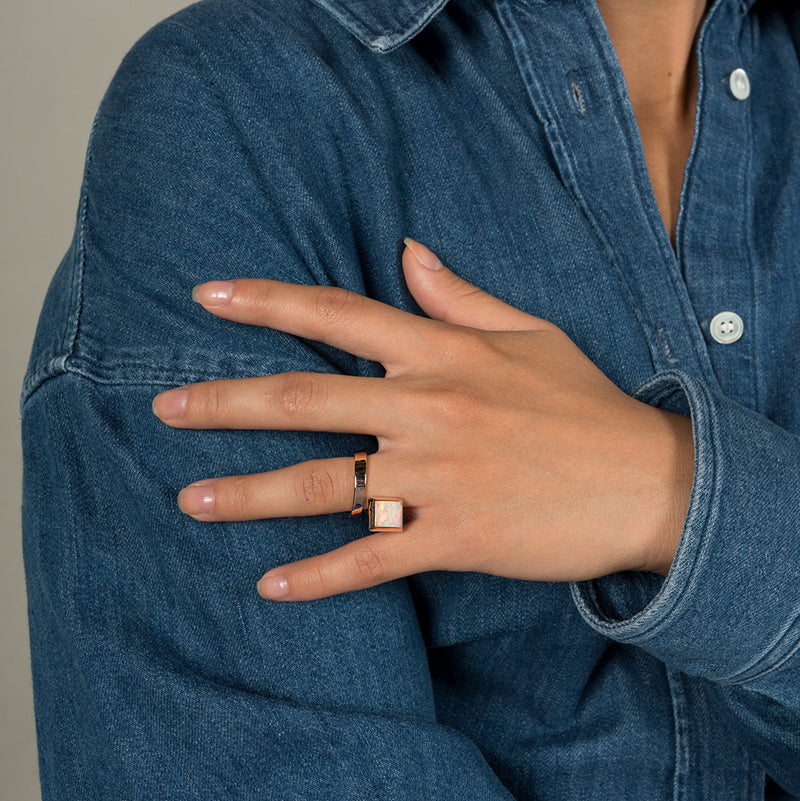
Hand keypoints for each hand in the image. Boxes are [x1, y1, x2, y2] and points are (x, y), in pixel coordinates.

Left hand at [152, 239, 693, 599]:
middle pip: (306, 400)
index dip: (267, 301)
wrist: (647, 482)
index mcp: (444, 354)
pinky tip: (271, 586)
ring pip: (323, 487)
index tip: (206, 297)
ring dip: (248, 494)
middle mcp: (430, 409)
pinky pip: (372, 561)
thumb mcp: (529, 333)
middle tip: (165, 409)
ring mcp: (439, 478)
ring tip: (190, 498)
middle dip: (226, 402)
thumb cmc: (584, 404)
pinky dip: (318, 576)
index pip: (338, 313)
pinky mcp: (456, 539)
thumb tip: (408, 252)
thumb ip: (460, 296)